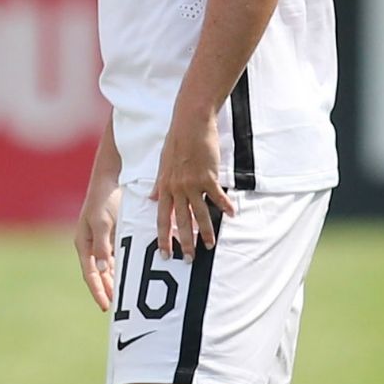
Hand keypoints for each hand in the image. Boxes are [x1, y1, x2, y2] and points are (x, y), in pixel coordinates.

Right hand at [74, 178, 121, 310]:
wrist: (110, 180)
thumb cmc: (103, 200)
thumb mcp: (102, 222)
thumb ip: (102, 246)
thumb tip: (101, 269)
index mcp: (84, 243)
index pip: (89, 274)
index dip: (97, 291)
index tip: (105, 307)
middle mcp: (91, 245)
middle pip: (98, 274)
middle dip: (106, 290)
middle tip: (119, 308)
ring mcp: (101, 241)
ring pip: (107, 268)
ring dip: (114, 282)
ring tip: (125, 298)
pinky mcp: (112, 236)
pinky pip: (116, 258)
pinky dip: (121, 269)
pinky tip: (130, 277)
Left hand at [151, 111, 236, 258]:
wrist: (189, 124)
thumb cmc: (176, 142)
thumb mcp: (162, 164)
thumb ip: (159, 184)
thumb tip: (151, 198)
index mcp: (164, 186)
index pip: (161, 217)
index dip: (162, 236)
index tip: (164, 252)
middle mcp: (176, 188)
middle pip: (180, 221)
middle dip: (184, 242)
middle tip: (189, 259)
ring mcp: (192, 183)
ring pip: (199, 214)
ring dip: (206, 231)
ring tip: (210, 246)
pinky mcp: (207, 176)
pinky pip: (217, 197)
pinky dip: (225, 206)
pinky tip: (232, 215)